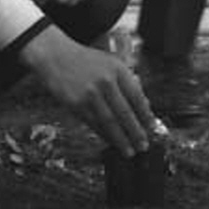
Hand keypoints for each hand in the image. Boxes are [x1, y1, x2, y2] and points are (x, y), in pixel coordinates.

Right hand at [23, 26, 157, 153]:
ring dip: (121, 139)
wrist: (56, 57)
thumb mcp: (111, 64)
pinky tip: (112, 142)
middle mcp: (105, 81)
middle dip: (136, 132)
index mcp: (118, 69)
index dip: (145, 115)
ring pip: (109, 122)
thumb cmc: (87, 61)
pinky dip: (104, 135)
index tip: (151, 128)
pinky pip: (94, 123)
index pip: (136, 96)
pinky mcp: (76, 104)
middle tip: (143, 146)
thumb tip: (144, 106)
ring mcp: (90, 93)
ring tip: (130, 151)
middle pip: (125, 112)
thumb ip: (127, 82)